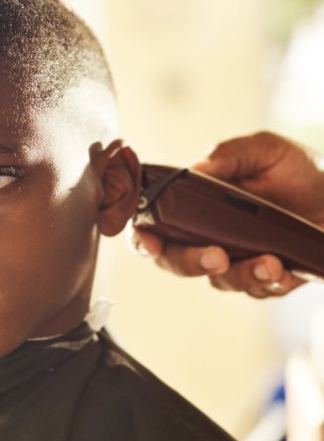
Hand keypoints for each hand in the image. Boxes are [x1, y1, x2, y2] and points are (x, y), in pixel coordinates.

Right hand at [131, 131, 323, 297]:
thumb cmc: (298, 170)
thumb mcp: (264, 149)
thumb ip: (228, 155)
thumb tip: (195, 169)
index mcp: (194, 202)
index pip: (154, 224)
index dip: (143, 237)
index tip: (151, 243)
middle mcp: (206, 233)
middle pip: (176, 260)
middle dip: (189, 263)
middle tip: (216, 257)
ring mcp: (234, 258)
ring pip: (220, 280)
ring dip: (241, 275)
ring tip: (270, 264)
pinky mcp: (263, 278)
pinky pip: (257, 290)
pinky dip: (270, 283)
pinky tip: (286, 270)